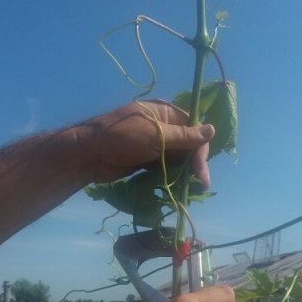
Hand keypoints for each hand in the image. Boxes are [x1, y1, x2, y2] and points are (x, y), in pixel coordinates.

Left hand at [74, 101, 214, 188]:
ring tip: (193, 189)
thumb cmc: (122, 137)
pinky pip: (165, 168)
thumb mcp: (157, 135)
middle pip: (187, 145)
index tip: (201, 169)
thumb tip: (212, 129)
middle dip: (195, 164)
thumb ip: (185, 136)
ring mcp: (153, 144)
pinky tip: (179, 187)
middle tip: (201, 185)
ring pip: (177, 158)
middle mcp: (161, 127)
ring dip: (185, 172)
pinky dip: (172, 177)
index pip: (193, 128)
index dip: (200, 148)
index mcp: (164, 113)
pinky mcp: (146, 160)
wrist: (89, 154)